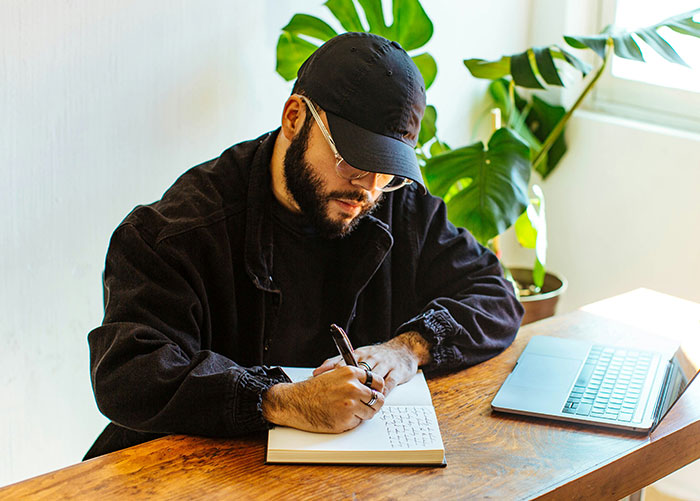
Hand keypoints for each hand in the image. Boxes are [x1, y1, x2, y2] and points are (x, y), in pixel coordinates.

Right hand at [261, 366, 384, 433]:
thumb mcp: (334, 375)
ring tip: (347, 411)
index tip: (376, 393)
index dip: (378, 389)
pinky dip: (352, 422)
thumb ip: (352, 378)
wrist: (295, 402)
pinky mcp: (346, 418)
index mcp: (351, 373)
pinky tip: (339, 416)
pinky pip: (358, 422)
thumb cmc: (312, 390)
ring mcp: (350, 403)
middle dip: (373, 404)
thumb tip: (370, 385)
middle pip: (378, 398)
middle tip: (363, 406)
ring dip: (362, 414)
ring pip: (370, 412)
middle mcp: (353, 387)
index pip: (378, 381)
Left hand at [313, 331, 431, 394]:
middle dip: (350, 384)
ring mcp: (385, 364)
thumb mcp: (356, 356)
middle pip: (359, 371)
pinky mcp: (397, 372)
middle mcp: (371, 357)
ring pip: (374, 377)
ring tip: (360, 402)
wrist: (404, 350)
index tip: (326, 386)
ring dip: (367, 390)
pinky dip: (382, 392)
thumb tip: (316, 372)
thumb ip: (336, 362)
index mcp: (359, 354)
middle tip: (342, 398)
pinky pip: (389, 383)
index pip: (344, 363)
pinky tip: (377, 400)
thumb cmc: (377, 356)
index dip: (335, 374)